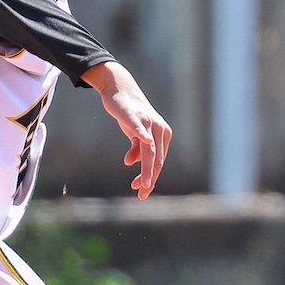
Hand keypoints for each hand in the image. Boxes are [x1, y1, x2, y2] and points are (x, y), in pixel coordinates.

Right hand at [82, 61, 171, 198]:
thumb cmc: (130, 113)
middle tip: (143, 195)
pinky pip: (139, 128)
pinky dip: (142, 136)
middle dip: (149, 179)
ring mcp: (148, 122)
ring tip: (141, 185)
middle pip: (156, 160)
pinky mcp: (134, 116)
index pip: (159, 162)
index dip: (151, 178)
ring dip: (146, 169)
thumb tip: (130, 164)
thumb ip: (136, 149)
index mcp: (163, 135)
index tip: (142, 193)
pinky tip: (145, 142)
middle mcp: (160, 129)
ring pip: (149, 151)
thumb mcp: (134, 134)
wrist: (120, 89)